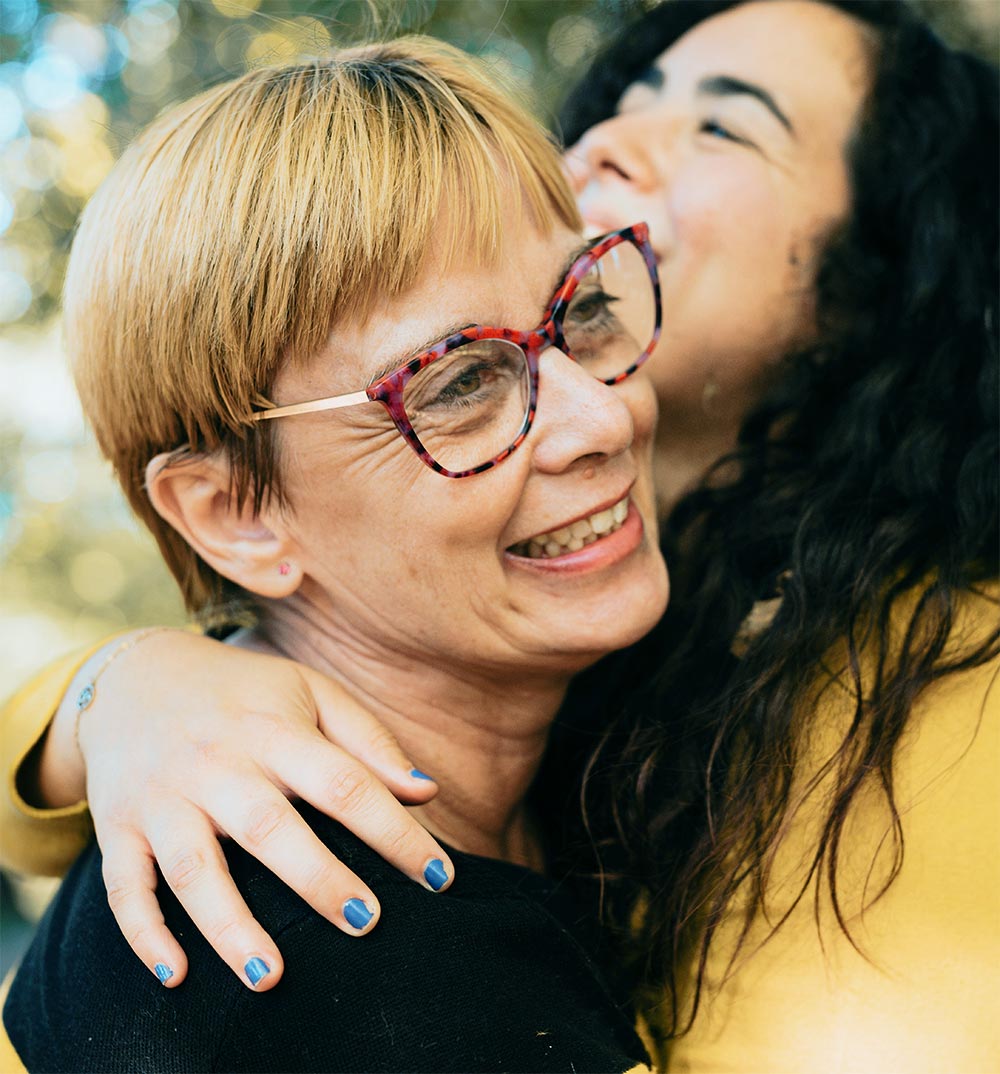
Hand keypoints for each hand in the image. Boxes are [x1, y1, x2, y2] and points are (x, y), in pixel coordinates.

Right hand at [49, 628, 451, 990]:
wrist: (134, 676)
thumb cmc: (243, 693)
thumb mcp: (310, 693)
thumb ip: (368, 742)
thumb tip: (426, 793)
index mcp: (273, 730)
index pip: (344, 783)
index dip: (394, 832)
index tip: (439, 876)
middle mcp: (217, 764)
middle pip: (269, 827)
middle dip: (318, 880)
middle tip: (367, 924)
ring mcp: (163, 797)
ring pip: (193, 868)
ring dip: (229, 926)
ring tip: (271, 977)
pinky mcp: (119, 826)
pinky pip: (124, 886)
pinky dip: (144, 933)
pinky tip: (176, 975)